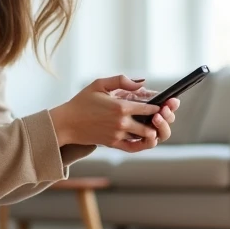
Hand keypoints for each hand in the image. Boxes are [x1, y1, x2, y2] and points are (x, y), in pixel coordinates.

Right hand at [49, 76, 179, 152]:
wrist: (66, 123)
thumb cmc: (82, 102)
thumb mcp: (99, 84)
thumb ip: (122, 81)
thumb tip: (142, 83)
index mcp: (120, 106)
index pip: (150, 108)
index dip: (159, 106)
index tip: (163, 105)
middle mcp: (122, 122)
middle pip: (151, 125)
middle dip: (159, 121)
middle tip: (162, 118)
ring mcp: (118, 135)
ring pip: (144, 138)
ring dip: (152, 133)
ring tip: (154, 127)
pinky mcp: (113, 144)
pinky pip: (134, 148)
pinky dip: (143, 144)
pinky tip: (145, 138)